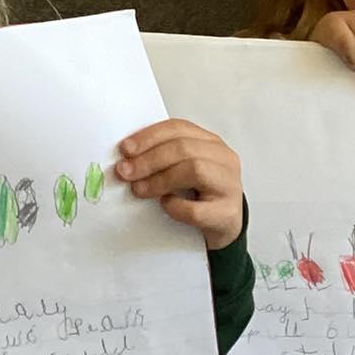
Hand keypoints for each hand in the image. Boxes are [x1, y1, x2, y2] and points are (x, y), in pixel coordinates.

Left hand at [114, 120, 243, 249]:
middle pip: (184, 148)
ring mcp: (229, 186)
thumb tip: (126, 160)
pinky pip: (196, 209)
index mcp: (211, 143)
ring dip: (159, 180)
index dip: (149, 136)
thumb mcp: (184, 170)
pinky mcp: (227, 213)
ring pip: (194, 170)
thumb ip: (163, 159)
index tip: (125, 149)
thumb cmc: (201, 195)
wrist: (225, 225)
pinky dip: (175, 207)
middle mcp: (224, 159)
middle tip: (125, 172)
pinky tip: (165, 206)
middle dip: (149, 159)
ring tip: (139, 190)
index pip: (179, 128)